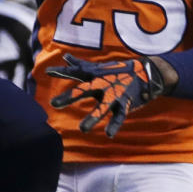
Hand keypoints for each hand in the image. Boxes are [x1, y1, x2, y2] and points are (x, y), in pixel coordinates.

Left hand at [46, 54, 165, 137]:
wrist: (145, 73)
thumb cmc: (116, 71)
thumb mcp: (97, 67)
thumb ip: (79, 65)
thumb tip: (65, 57)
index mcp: (94, 75)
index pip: (75, 72)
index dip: (61, 71)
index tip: (47, 71)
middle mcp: (102, 83)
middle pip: (84, 90)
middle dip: (69, 96)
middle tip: (53, 104)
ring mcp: (114, 94)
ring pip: (103, 107)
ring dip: (93, 117)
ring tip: (82, 129)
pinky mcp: (125, 103)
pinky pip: (119, 116)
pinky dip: (114, 125)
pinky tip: (108, 134)